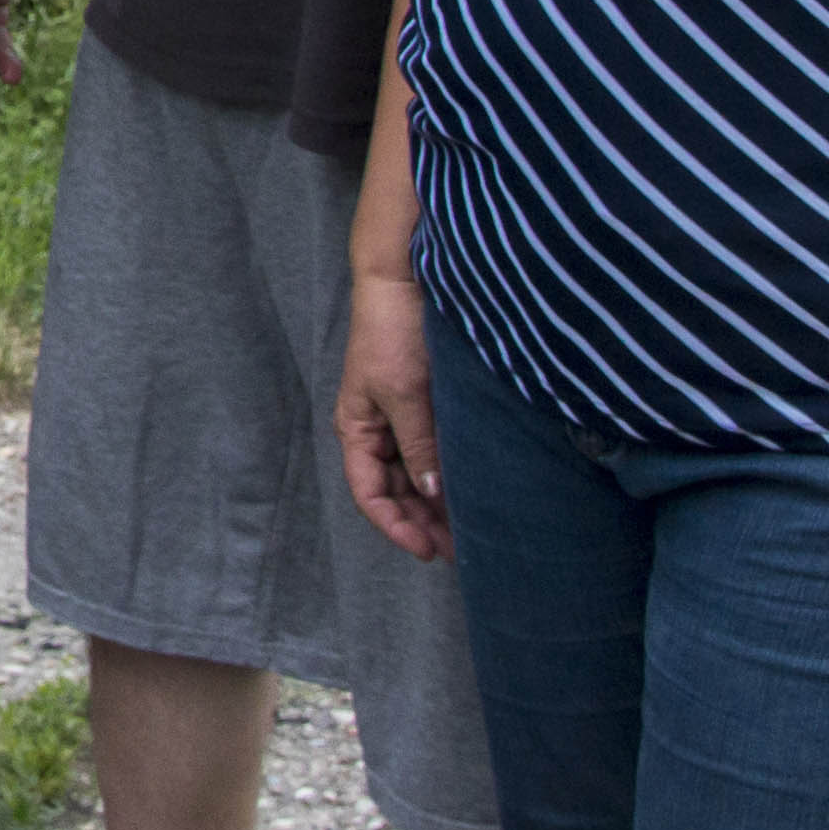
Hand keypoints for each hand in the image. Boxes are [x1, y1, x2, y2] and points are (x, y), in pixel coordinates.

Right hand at [336, 271, 449, 561]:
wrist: (405, 279)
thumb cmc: (391, 332)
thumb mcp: (404, 393)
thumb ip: (419, 445)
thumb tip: (433, 494)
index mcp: (357, 429)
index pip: (369, 494)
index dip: (395, 526)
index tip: (428, 549)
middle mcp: (377, 430)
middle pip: (395, 492)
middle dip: (422, 522)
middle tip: (459, 549)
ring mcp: (402, 418)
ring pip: (417, 476)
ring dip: (438, 503)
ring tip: (470, 527)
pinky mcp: (426, 405)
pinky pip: (434, 453)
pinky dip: (449, 474)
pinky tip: (471, 490)